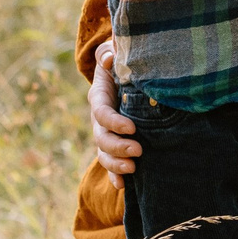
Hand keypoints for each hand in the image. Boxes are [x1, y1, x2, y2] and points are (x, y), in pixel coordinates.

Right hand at [89, 46, 136, 175]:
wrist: (125, 73)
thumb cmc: (122, 61)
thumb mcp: (115, 52)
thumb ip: (109, 54)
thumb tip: (109, 58)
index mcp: (99, 97)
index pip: (101, 112)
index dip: (113, 122)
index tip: (132, 127)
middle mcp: (99, 119)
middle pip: (101, 138)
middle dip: (117, 147)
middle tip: (138, 151)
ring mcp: (106, 134)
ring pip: (104, 153)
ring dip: (116, 164)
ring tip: (133, 168)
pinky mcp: (115, 144)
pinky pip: (110, 163)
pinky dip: (115, 175)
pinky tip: (124, 185)